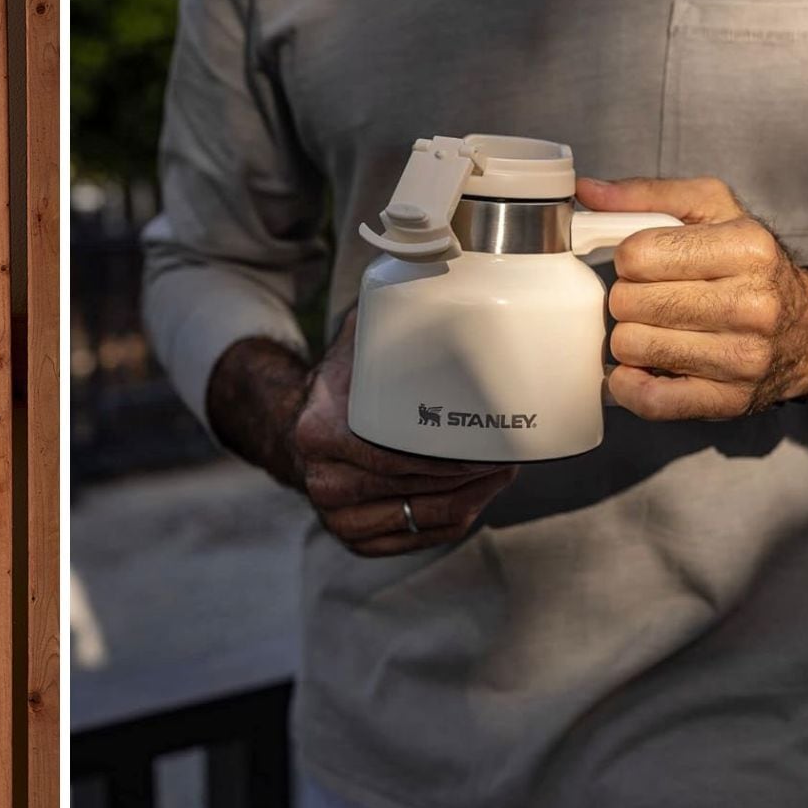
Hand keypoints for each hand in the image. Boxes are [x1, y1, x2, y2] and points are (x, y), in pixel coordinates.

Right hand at [285, 314, 516, 555]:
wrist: (298, 426)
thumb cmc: (342, 383)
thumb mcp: (355, 340)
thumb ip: (387, 312)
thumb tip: (436, 267)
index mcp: (317, 432)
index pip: (393, 456)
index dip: (447, 456)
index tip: (487, 439)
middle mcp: (322, 480)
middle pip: (417, 489)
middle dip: (472, 473)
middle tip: (509, 449)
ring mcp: (337, 516)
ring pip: (428, 518)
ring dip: (473, 496)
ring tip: (501, 468)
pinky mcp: (356, 539)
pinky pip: (422, 538)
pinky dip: (456, 518)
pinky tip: (477, 493)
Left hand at [577, 176, 807, 420]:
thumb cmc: (751, 267)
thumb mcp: (714, 211)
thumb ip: (648, 196)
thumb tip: (586, 191)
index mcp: (747, 248)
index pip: (637, 254)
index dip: (629, 259)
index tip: (647, 264)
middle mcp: (752, 304)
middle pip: (628, 302)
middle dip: (628, 298)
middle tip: (653, 299)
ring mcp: (742, 357)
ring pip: (630, 347)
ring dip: (631, 338)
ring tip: (657, 329)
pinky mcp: (728, 400)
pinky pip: (649, 399)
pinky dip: (630, 385)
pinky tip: (640, 369)